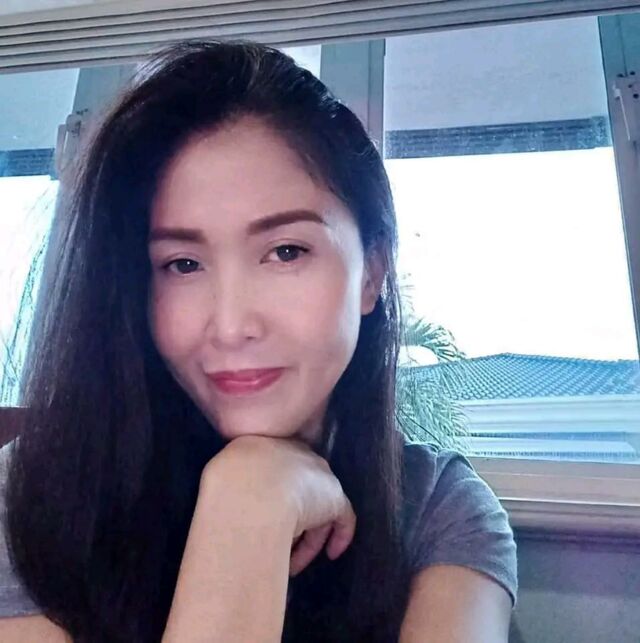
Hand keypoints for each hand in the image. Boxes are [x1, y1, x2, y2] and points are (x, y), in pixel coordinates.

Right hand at [201, 435, 355, 576]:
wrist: (250, 490)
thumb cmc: (230, 481)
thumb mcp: (223, 473)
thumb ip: (231, 481)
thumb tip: (225, 502)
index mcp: (269, 447)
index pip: (279, 472)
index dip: (274, 496)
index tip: (265, 516)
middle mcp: (298, 456)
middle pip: (301, 488)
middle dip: (293, 517)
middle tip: (279, 542)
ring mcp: (318, 476)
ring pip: (318, 508)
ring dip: (307, 538)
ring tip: (291, 562)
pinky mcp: (334, 498)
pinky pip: (343, 517)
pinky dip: (339, 536)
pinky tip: (331, 554)